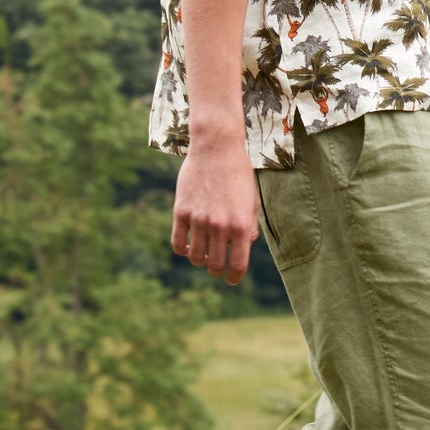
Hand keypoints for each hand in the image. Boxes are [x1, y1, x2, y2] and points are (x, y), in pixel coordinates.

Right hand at [171, 133, 257, 283]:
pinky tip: (188, 245)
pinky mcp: (181, 211)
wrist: (216, 148)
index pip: (237, 265)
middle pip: (215, 265)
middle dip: (217, 270)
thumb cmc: (238, 174)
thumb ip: (249, 227)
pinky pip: (178, 243)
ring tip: (203, 254)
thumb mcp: (252, 201)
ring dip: (200, 260)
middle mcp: (220, 225)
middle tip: (216, 266)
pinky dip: (183, 249)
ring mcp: (199, 219)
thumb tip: (243, 246)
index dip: (234, 277)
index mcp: (241, 225)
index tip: (231, 280)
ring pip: (195, 257)